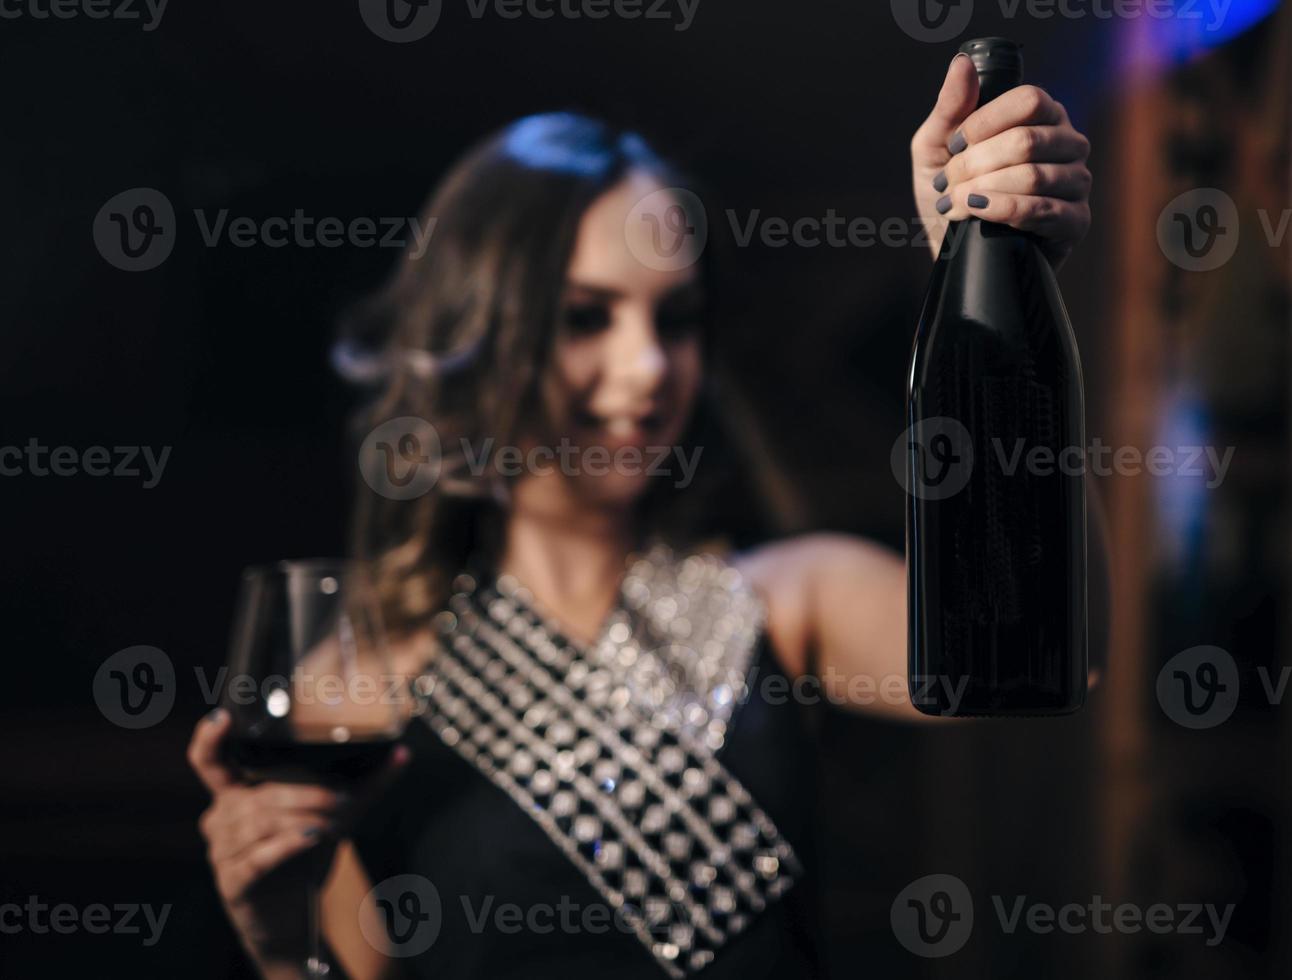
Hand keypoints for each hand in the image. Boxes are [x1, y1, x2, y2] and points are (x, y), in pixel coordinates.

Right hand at [188, 709, 407, 968]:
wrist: (290, 917)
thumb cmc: (303, 855)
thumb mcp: (331, 815)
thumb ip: (363, 785)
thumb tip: (402, 753)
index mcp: (235, 794)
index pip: (209, 761)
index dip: (210, 738)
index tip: (221, 717)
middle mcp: (221, 818)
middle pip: (260, 796)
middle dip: (304, 795)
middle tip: (341, 799)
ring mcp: (223, 852)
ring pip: (261, 824)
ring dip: (303, 818)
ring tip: (334, 820)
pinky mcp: (233, 882)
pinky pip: (258, 856)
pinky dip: (287, 845)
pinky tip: (311, 837)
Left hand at [912, 54, 1091, 267]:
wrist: (954, 250)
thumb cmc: (949, 193)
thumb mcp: (935, 149)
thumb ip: (950, 108)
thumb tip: (962, 64)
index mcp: (1042, 116)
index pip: (1029, 100)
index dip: (985, 122)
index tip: (953, 146)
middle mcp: (1067, 143)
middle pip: (1027, 140)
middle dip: (974, 166)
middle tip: (947, 184)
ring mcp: (1076, 182)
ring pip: (1034, 175)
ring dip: (983, 191)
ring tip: (956, 205)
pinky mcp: (1075, 221)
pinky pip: (1045, 210)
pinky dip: (1005, 210)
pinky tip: (980, 213)